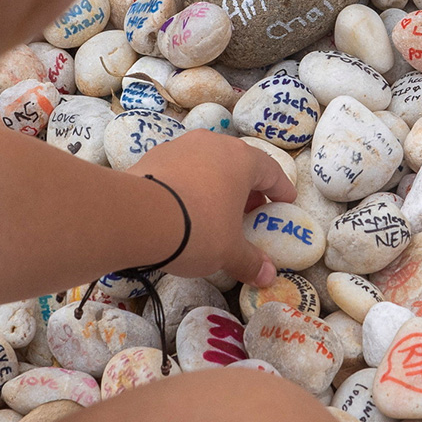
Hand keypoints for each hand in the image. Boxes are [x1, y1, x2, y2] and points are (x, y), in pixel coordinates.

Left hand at [129, 130, 294, 286]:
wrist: (136, 216)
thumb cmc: (196, 229)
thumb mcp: (228, 251)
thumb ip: (250, 261)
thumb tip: (268, 277)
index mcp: (241, 159)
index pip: (271, 171)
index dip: (281, 189)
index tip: (286, 202)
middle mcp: (213, 144)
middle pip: (239, 164)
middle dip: (247, 189)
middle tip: (250, 213)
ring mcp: (181, 146)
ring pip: (208, 163)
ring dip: (216, 185)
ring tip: (214, 211)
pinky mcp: (154, 156)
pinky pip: (181, 170)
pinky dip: (189, 186)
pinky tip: (183, 208)